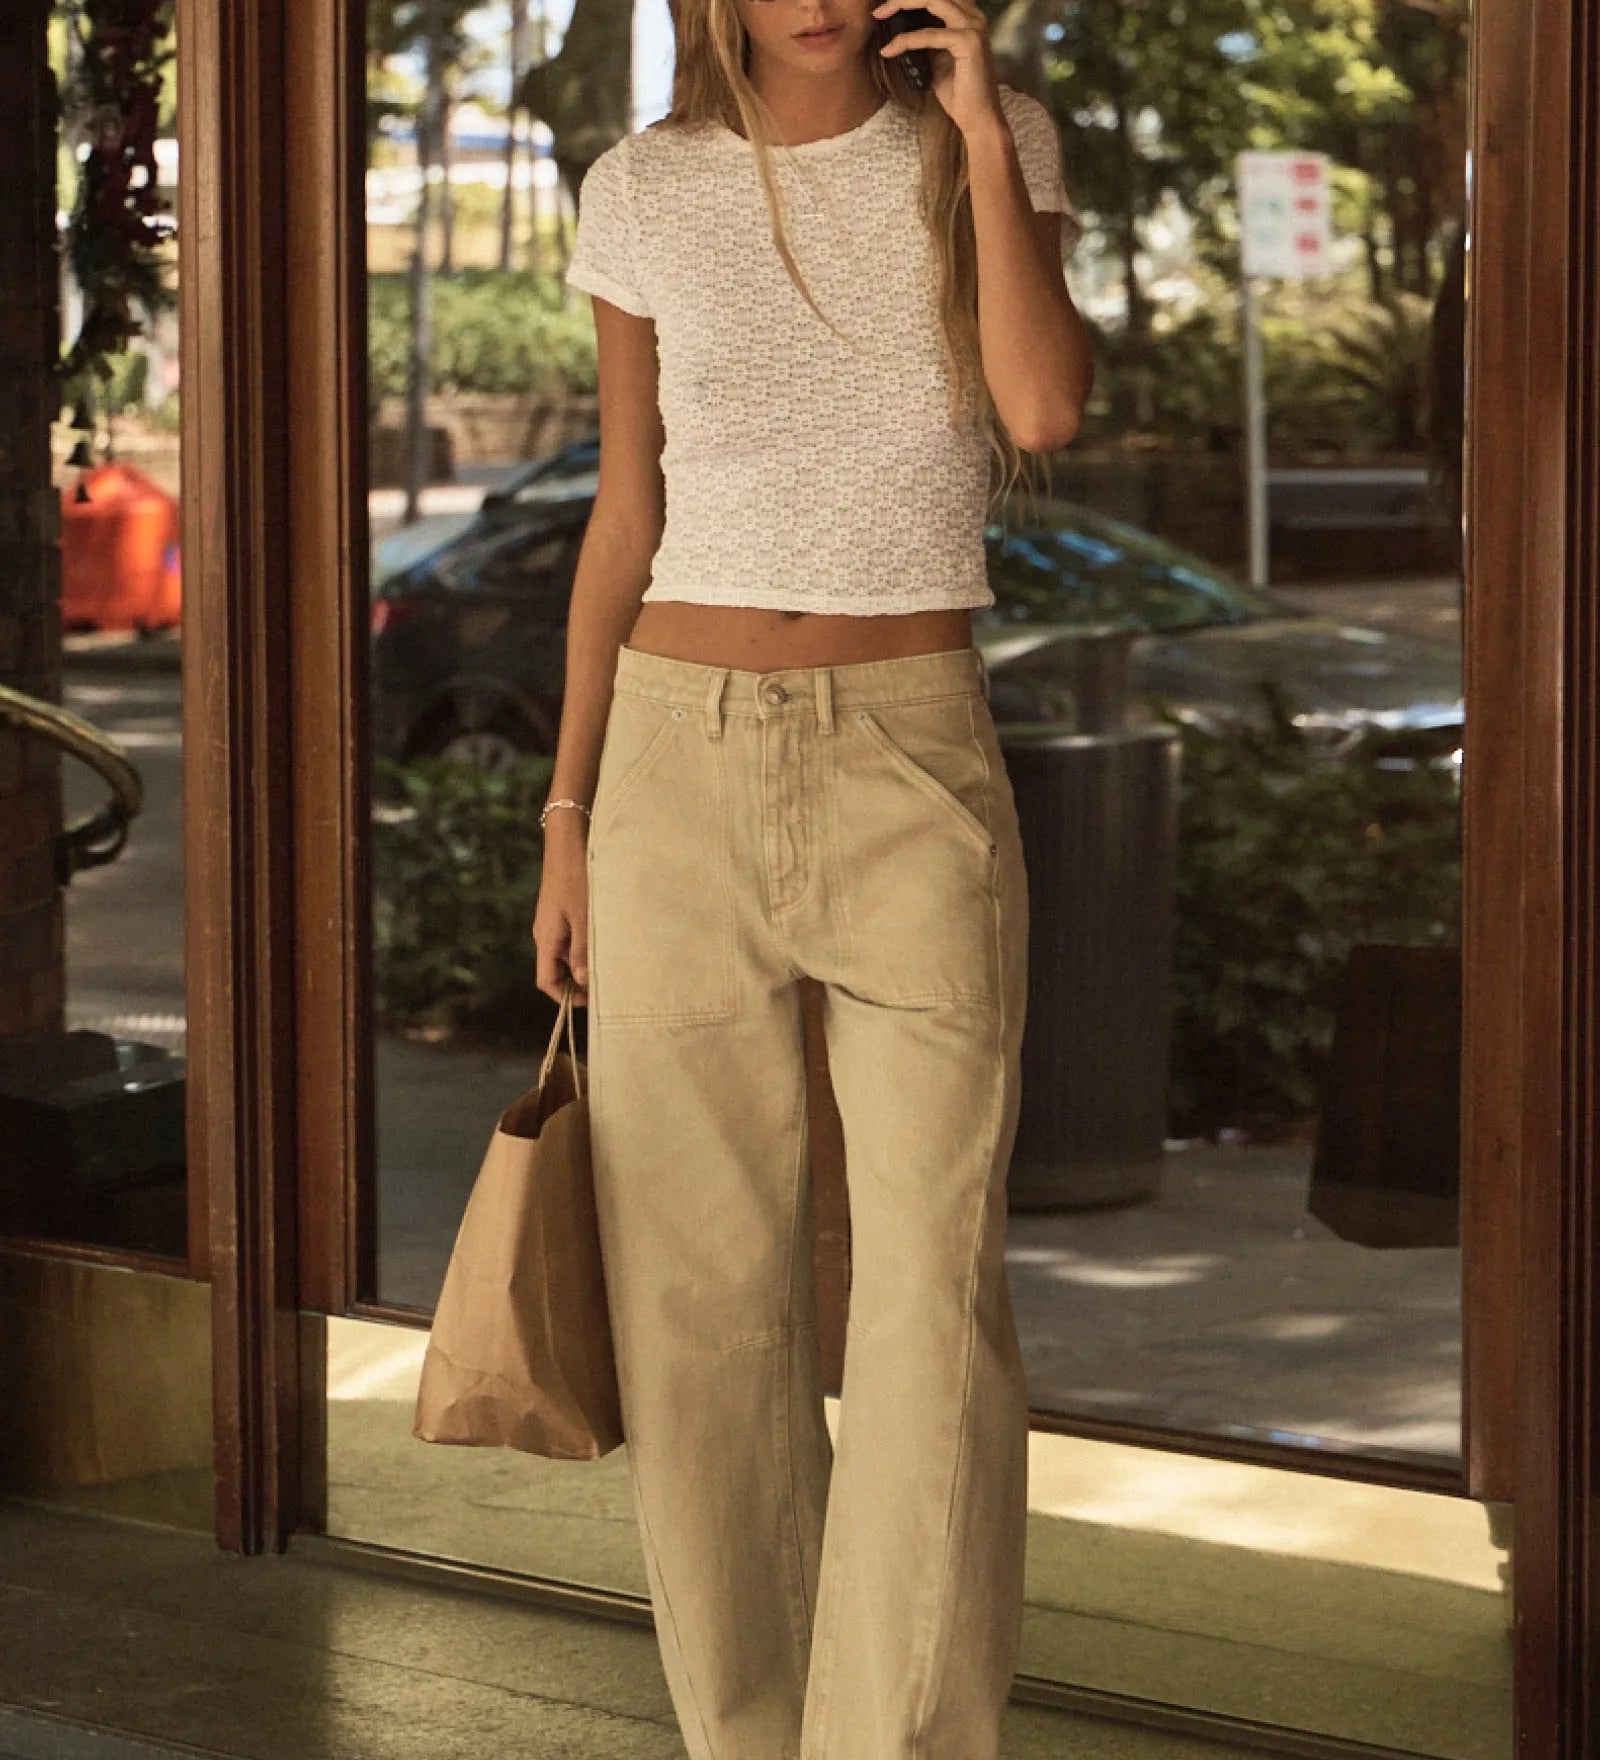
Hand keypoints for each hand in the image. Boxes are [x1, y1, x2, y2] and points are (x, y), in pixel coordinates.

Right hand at [531, 821, 588, 1005]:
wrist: (569, 843)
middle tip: (604, 987)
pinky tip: (602, 942)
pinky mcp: (560, 913)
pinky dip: (583, 947)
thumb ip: (583, 951)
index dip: (564, 996)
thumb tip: (582, 981)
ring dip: (582, 964)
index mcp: (546, 939)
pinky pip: (569, 939)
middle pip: (555, 971)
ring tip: (608, 965)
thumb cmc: (577, 878)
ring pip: (564, 955)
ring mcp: (552, 924)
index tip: (588, 1001)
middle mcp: (545, 934)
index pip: (546, 981)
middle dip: (576, 983)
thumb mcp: (584, 917)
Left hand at [870, 0, 1003, 136]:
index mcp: (968, 17)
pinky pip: (929, 34)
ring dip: (902, 4)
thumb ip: (927, 41)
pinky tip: (890, 49)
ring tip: (880, 16)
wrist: (978, 119)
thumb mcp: (938, 60)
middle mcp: (973, 16)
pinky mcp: (968, 42)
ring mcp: (973, 27)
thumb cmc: (960, 93)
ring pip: (932, 1)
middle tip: (878, 10)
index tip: (887, 6)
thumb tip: (904, 29)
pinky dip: (907, 40)